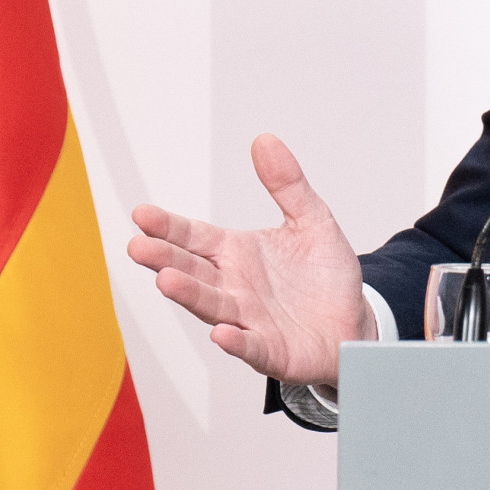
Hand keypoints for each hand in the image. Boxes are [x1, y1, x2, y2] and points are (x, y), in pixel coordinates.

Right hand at [123, 132, 369, 385]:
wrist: (352, 322)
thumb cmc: (324, 276)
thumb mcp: (312, 221)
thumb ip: (288, 184)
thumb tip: (265, 140)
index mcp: (236, 253)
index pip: (193, 237)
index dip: (167, 227)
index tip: (141, 214)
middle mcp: (233, 286)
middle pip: (191, 270)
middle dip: (164, 259)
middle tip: (137, 247)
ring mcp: (248, 319)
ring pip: (212, 305)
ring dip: (189, 295)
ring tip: (166, 281)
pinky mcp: (270, 349)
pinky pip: (250, 345)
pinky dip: (235, 340)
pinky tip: (221, 333)